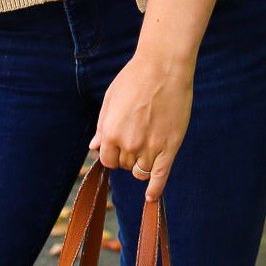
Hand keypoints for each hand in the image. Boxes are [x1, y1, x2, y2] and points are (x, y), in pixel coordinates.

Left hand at [89, 49, 193, 202]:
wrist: (164, 67)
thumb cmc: (135, 79)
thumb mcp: (111, 100)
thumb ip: (103, 126)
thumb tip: (95, 147)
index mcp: (111, 133)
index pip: (108, 160)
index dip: (113, 154)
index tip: (120, 146)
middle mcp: (129, 144)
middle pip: (125, 165)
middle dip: (128, 156)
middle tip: (138, 136)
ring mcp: (151, 147)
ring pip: (141, 172)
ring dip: (141, 166)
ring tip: (147, 149)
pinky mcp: (170, 147)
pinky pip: (160, 176)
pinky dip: (155, 189)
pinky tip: (151, 197)